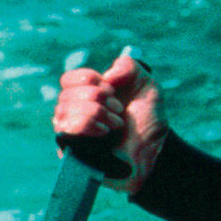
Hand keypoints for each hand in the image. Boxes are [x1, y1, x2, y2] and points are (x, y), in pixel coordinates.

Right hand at [53, 52, 167, 194]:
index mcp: (86, 97)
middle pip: (67, 93)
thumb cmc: (148, 124)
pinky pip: (68, 128)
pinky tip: (104, 132)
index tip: (112, 88)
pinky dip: (89, 124)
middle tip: (119, 110)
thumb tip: (108, 74)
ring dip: (98, 112)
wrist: (154, 154)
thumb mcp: (147, 87)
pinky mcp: (71, 151)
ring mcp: (71, 133)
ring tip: (117, 124)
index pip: (68, 80)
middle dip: (99, 96)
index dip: (89, 79)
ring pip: (66, 109)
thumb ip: (130, 67)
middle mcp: (73, 114)